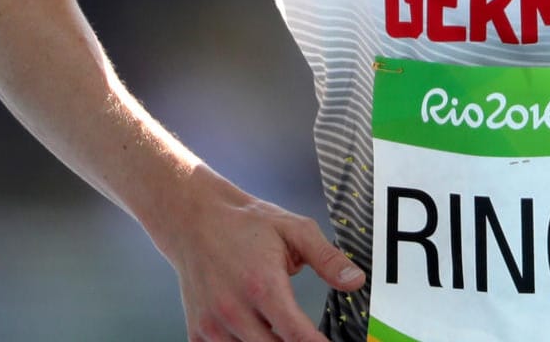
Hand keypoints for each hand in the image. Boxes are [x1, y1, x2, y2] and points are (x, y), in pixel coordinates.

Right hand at [153, 171, 364, 341]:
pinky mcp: (198, 331)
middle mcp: (234, 309)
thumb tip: (355, 281)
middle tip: (307, 335)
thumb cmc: (245, 224)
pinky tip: (255, 332)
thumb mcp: (294, 230)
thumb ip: (327, 258)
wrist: (194, 219)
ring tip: (279, 328)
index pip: (296, 335)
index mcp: (262, 285)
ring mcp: (212, 324)